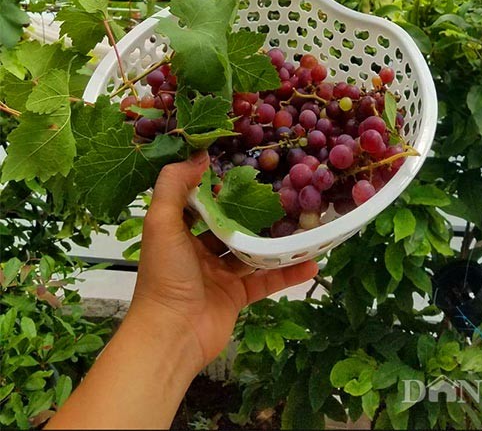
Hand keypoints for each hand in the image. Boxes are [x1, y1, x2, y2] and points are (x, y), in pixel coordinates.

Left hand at [129, 151, 317, 374]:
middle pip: (232, 224)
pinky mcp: (237, 296)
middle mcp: (199, 250)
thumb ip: (174, 185)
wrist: (172, 335)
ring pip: (253, 250)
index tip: (244, 164)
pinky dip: (288, 272)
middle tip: (282, 190)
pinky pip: (266, 280)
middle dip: (253, 210)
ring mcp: (220, 274)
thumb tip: (199, 155)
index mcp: (180, 231)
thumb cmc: (165, 275)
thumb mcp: (161, 222)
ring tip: (302, 221)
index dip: (218, 183)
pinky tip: (311, 262)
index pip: (201, 201)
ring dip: (276, 240)